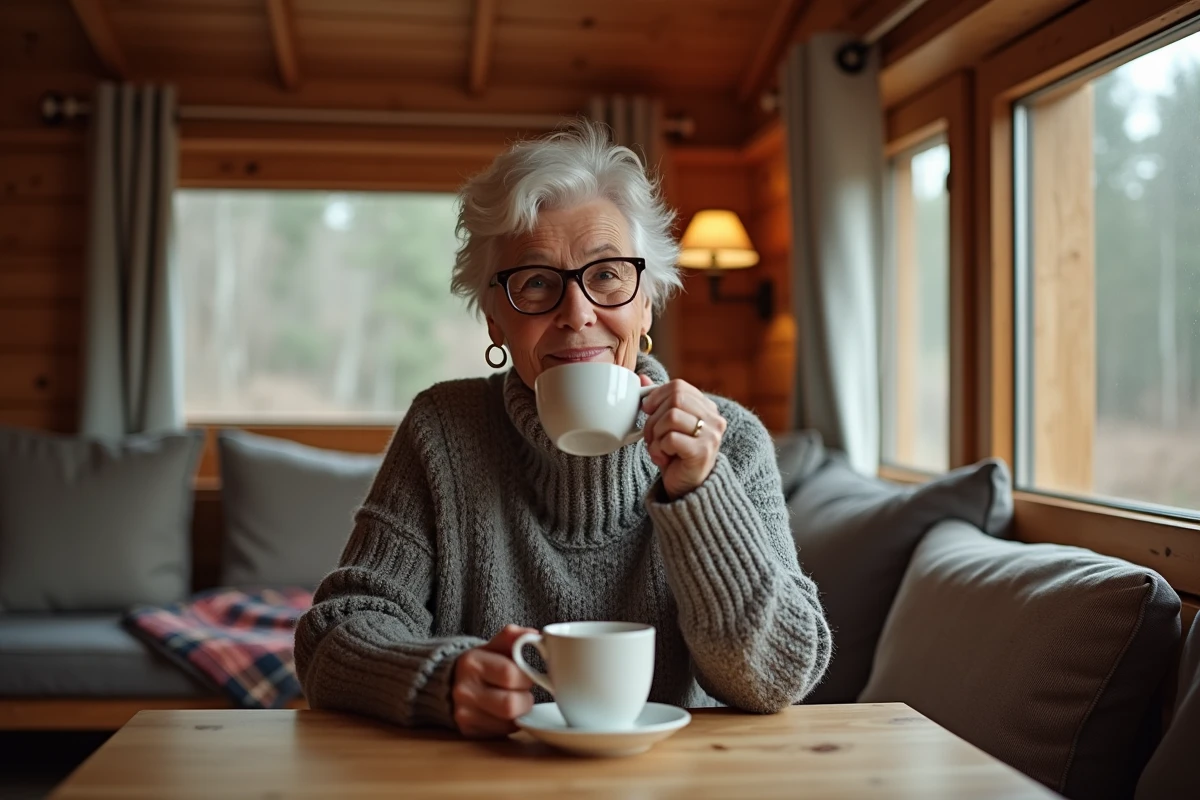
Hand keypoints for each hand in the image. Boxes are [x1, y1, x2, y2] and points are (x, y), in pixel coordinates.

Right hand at [451, 624, 536, 737]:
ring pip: (509, 722)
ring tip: (514, 699)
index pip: (510, 674)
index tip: (526, 674)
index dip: (526, 677)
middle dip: (525, 699)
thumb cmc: (482, 663)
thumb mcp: (494, 645)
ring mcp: (464, 713)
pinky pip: (502, 732)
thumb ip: (513, 637)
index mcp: (472, 663)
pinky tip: (504, 712)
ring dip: (520, 712)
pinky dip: (510, 723)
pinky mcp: (468, 730)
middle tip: (522, 691)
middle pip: (510, 705)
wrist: (450, 682)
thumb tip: (536, 635)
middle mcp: (464, 690)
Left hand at [640, 375, 727, 499]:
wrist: (686, 489)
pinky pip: (670, 438)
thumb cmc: (675, 456)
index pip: (679, 386)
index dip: (657, 396)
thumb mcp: (665, 425)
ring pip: (671, 416)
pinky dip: (659, 449)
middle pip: (675, 398)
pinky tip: (663, 458)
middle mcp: (714, 419)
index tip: (648, 411)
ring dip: (655, 434)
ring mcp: (710, 436)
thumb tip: (641, 377)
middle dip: (654, 417)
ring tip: (658, 448)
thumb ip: (657, 401)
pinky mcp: (702, 452)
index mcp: (707, 408)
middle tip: (651, 435)